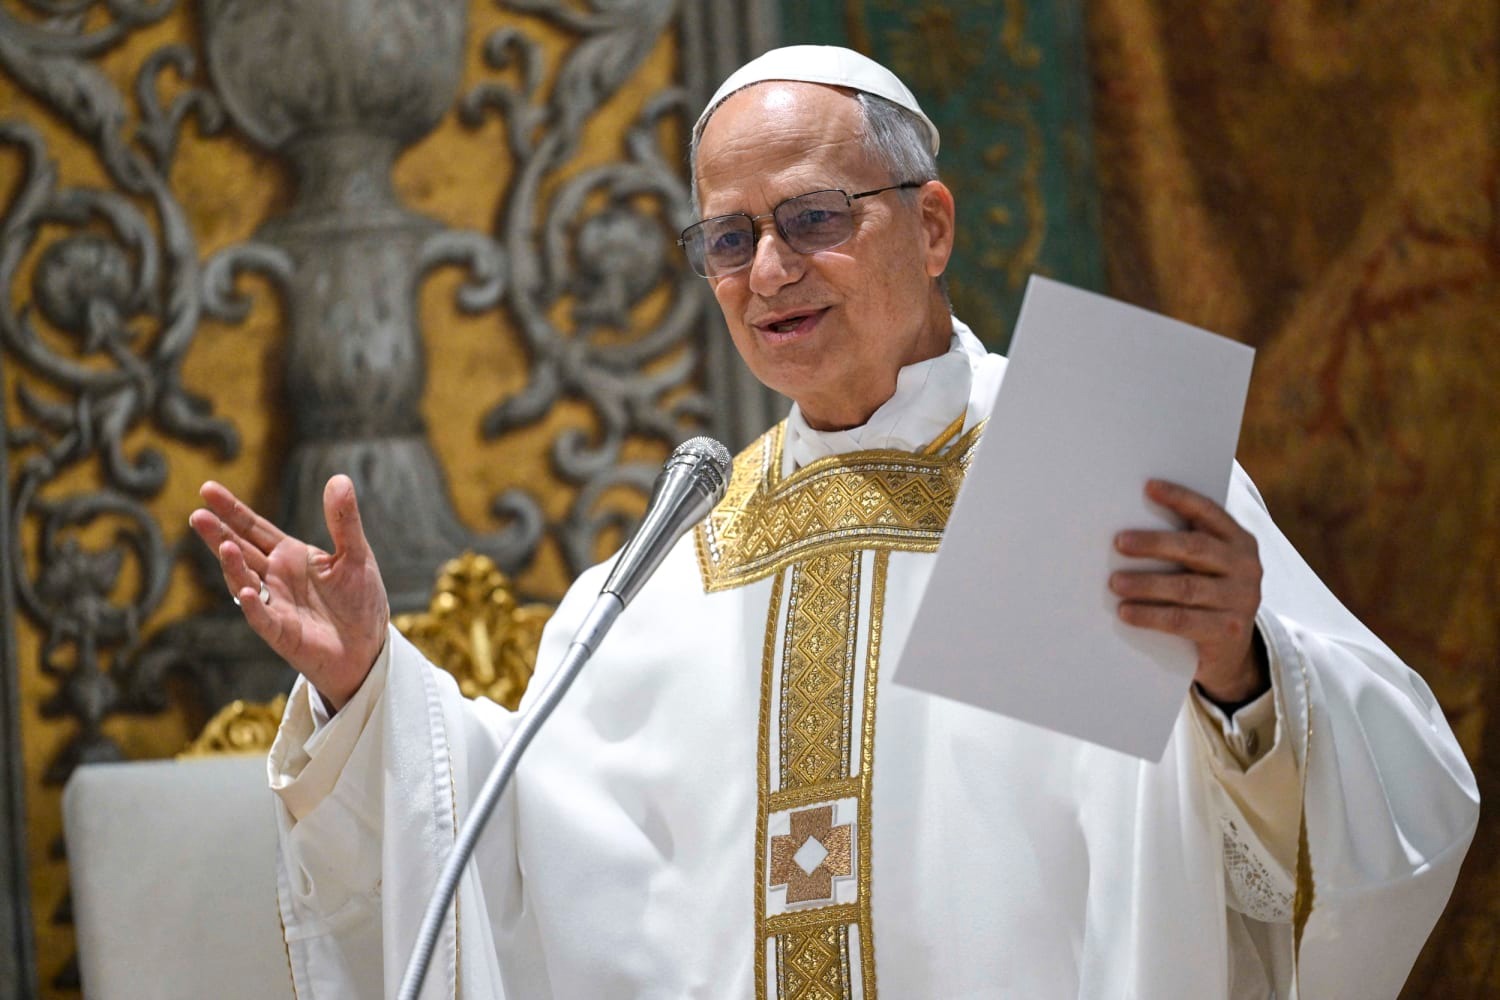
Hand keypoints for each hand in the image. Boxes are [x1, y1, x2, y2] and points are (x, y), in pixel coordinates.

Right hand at [189, 475, 389, 710]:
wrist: (368, 646)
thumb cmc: (359, 600)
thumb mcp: (356, 555)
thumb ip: (344, 520)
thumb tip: (339, 479)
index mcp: (290, 555)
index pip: (254, 528)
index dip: (232, 510)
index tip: (207, 489)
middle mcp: (275, 577)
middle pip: (241, 551)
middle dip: (219, 534)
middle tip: (198, 515)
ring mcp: (275, 605)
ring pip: (245, 582)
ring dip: (233, 566)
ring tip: (224, 545)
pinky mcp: (282, 633)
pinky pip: (264, 618)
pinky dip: (255, 606)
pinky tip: (248, 591)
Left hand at [1109, 479, 1266, 703]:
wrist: (1231, 653)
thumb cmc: (1206, 597)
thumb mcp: (1205, 568)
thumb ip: (1185, 546)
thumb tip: (1129, 526)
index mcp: (1239, 542)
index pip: (1209, 512)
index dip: (1180, 498)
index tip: (1148, 487)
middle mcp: (1246, 567)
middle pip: (1195, 548)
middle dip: (1154, 543)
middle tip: (1119, 542)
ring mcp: (1241, 600)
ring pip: (1186, 587)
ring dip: (1146, 584)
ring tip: (1114, 582)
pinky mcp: (1228, 631)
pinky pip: (1182, 620)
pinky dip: (1150, 615)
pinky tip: (1126, 612)